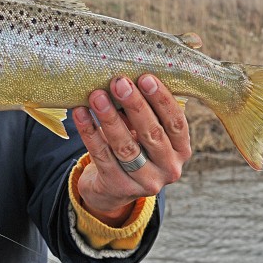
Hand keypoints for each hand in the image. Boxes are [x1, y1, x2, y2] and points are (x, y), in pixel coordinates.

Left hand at [72, 74, 190, 226]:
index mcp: (182, 150)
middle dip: (134, 105)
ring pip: (125, 147)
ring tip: (96, 95)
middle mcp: (169, 169)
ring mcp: (144, 182)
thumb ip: (148, 109)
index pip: (176, 123)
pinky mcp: (118, 187)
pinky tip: (80, 113)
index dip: (162, 100)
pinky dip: (89, 132)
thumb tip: (130, 75)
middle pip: (151, 134)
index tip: (145, 77)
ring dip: (109, 118)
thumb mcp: (148, 131)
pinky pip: (101, 156)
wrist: (113, 187)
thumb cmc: (136, 146)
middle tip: (119, 82)